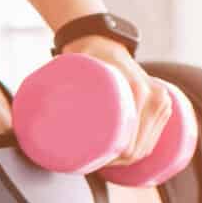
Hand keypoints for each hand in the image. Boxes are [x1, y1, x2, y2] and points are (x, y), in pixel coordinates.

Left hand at [58, 34, 175, 169]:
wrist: (104, 41)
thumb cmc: (86, 56)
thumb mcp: (74, 70)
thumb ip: (60, 87)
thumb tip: (39, 118)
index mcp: (137, 92)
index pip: (130, 144)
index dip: (110, 159)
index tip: (91, 160)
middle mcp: (154, 96)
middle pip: (138, 149)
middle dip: (116, 162)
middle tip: (93, 161)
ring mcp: (161, 100)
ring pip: (147, 146)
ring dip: (128, 159)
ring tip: (105, 159)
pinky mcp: (162, 103)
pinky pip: (154, 137)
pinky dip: (141, 149)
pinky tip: (125, 156)